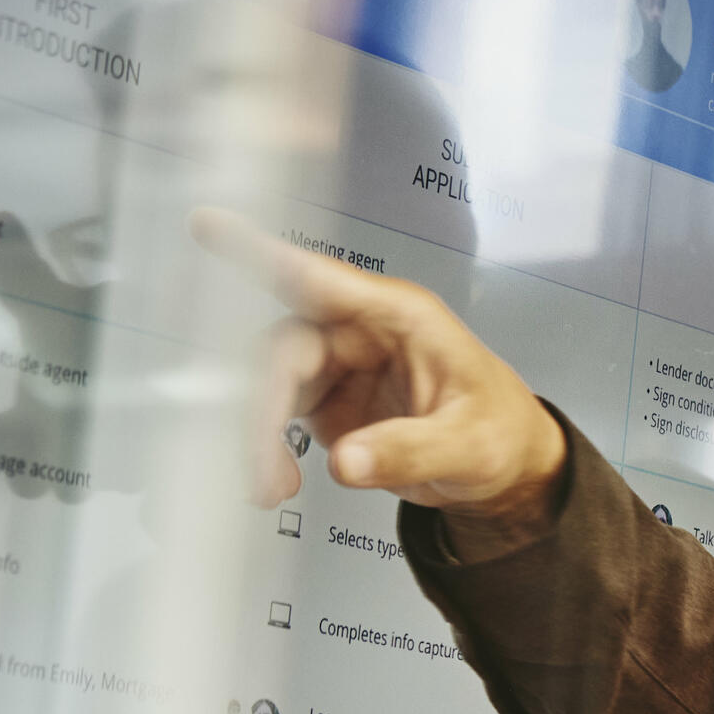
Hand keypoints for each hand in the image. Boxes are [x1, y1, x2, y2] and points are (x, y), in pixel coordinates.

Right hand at [193, 208, 568, 550]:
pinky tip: (277, 484)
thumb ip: (411, 450)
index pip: (319, 277)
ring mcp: (338, 366)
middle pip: (284, 349)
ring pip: (271, 385)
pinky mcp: (325, 401)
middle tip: (265, 467)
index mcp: (398, 315)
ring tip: (270, 488)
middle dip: (264, 408)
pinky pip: (276, 416)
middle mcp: (360, 331)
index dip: (260, 252)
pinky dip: (269, 451)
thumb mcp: (470, 444)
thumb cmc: (500, 431)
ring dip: (261, 437)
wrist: (505, 468)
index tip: (209, 225)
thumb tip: (346, 461)